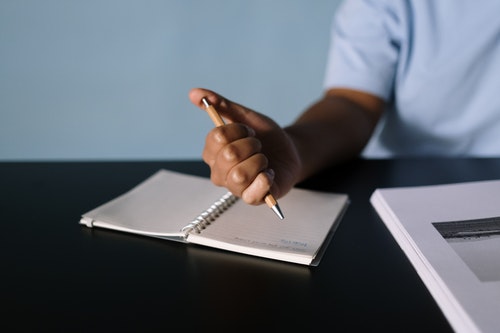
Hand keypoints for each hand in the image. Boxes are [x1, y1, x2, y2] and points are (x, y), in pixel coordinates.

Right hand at [189, 88, 300, 204]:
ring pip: (239, 176)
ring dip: (259, 161)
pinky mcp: (253, 199)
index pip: (216, 137)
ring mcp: (235, 188)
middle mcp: (219, 173)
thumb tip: (194, 93)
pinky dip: (264, 180)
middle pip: (228, 155)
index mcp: (213, 153)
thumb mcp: (244, 116)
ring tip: (264, 159)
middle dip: (251, 144)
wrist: (290, 150)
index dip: (238, 130)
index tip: (249, 130)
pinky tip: (269, 173)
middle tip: (259, 145)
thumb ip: (221, 104)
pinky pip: (252, 195)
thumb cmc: (264, 136)